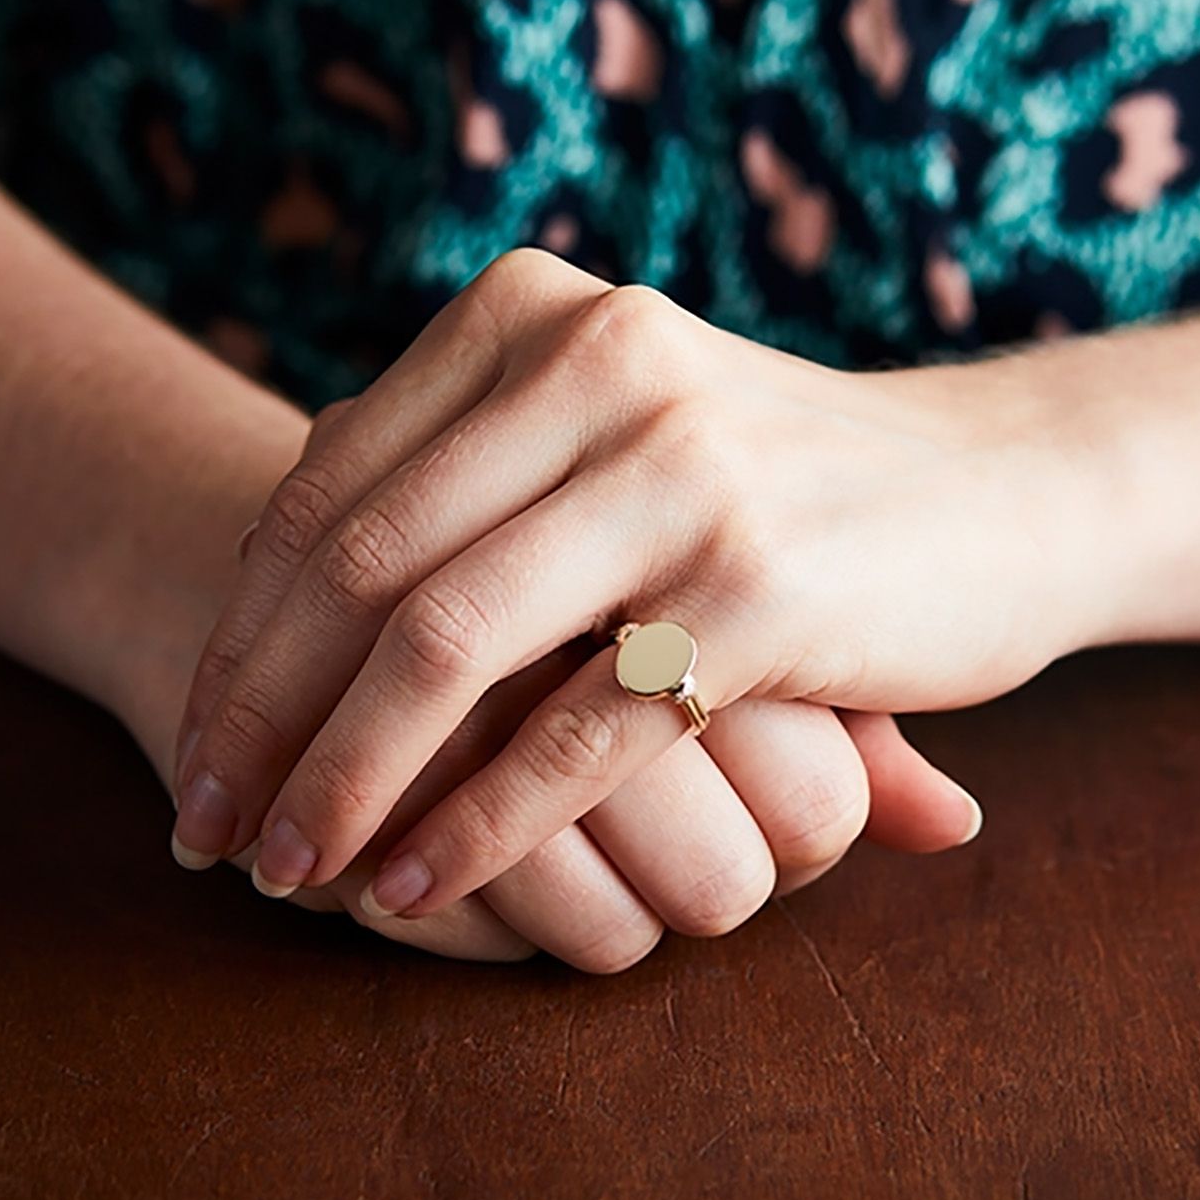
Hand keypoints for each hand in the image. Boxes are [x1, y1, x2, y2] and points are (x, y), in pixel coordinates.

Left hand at [128, 393, 981, 971]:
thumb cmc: (771, 477)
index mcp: (534, 314)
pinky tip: (411, 885)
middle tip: (213, 830)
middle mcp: (597, 361)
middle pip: (359, 568)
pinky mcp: (757, 589)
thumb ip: (451, 479)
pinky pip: (570, 733)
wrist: (998, 488)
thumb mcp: (602, 428)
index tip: (201, 741)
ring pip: (445, 650)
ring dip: (346, 782)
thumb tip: (262, 608)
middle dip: (259, 719)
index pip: (326, 489)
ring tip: (291, 873)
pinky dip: (474, 825)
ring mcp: (679, 470)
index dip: (238, 633)